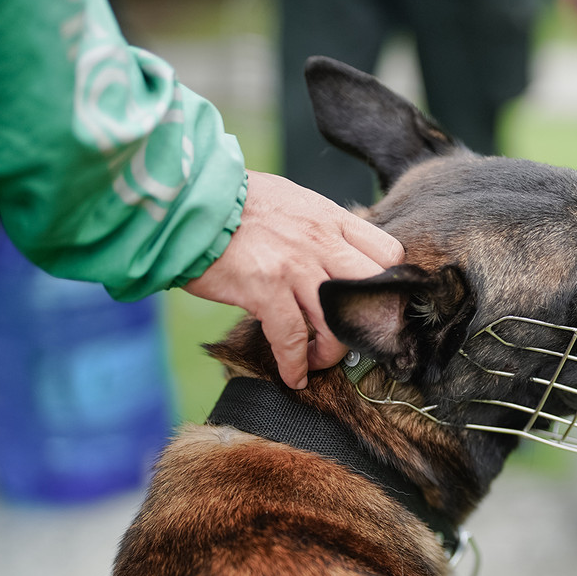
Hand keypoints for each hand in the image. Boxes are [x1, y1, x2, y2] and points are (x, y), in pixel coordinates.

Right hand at [183, 171, 404, 388]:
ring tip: (319, 360)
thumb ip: (320, 226)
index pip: (388, 253)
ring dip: (332, 351)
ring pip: (337, 322)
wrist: (187, 199)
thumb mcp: (291, 199)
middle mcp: (321, 241)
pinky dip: (295, 364)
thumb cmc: (234, 200)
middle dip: (373, 324)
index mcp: (331, 218)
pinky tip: (293, 376)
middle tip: (361, 342)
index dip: (389, 284)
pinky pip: (291, 338)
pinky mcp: (265, 289)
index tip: (376, 305)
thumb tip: (339, 250)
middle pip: (373, 291)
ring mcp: (295, 266)